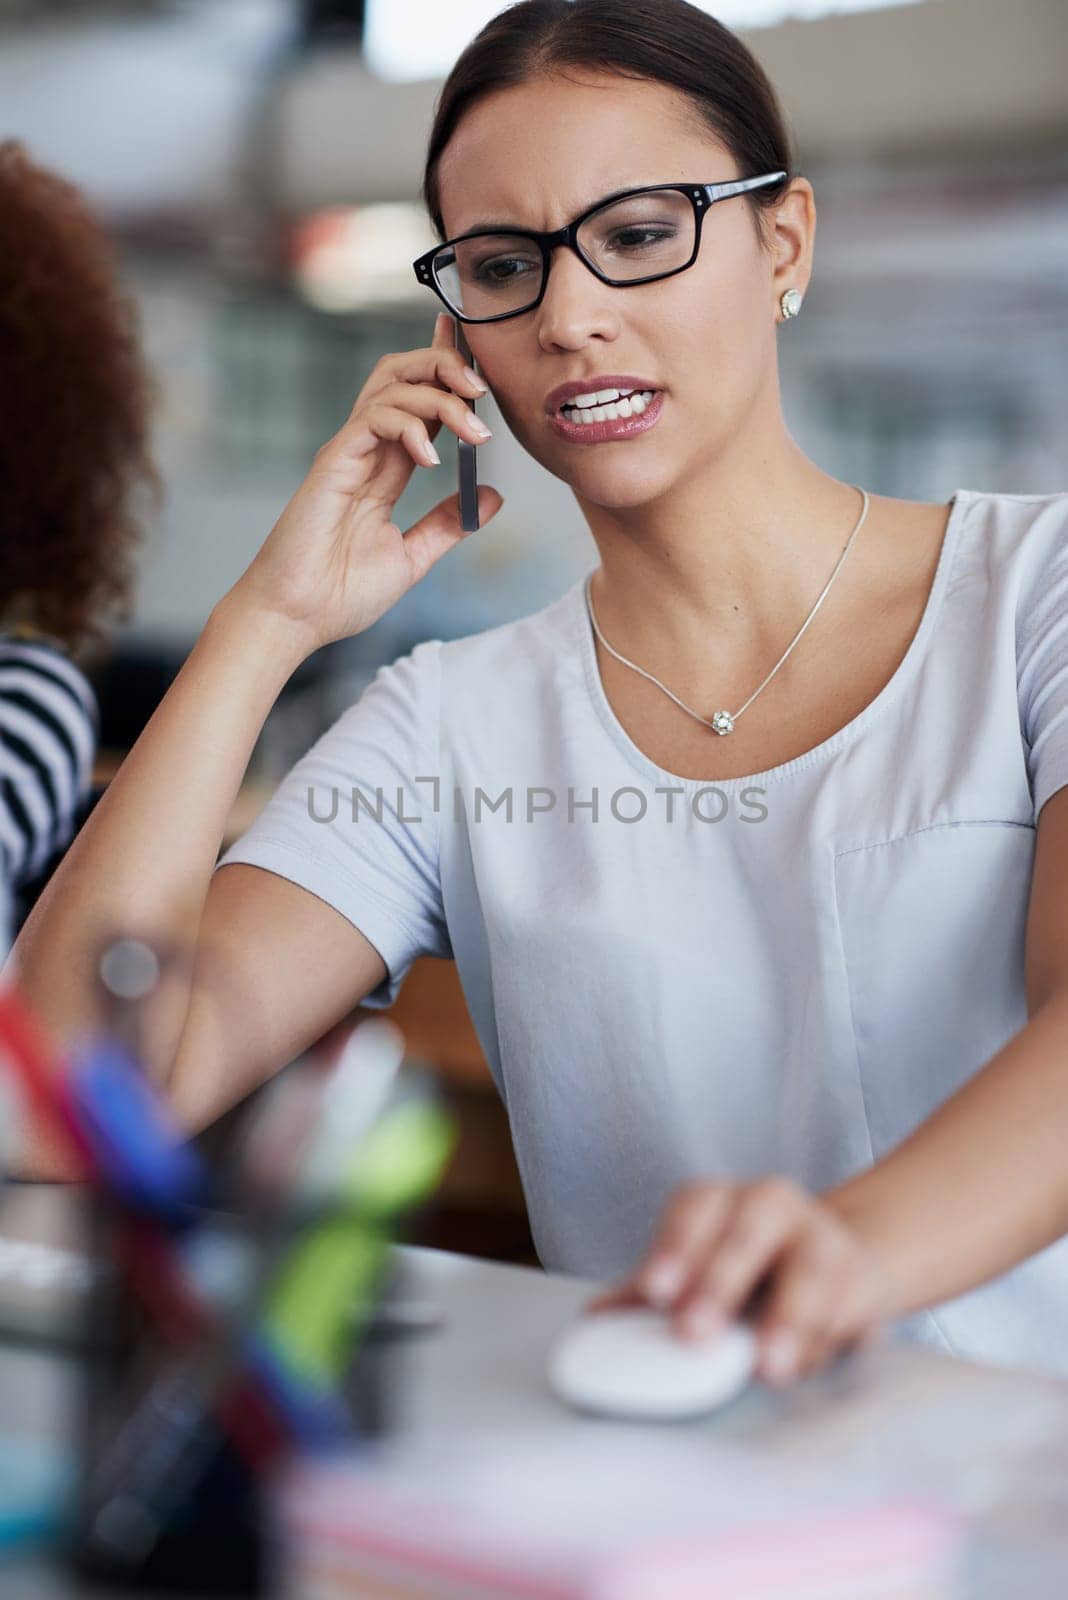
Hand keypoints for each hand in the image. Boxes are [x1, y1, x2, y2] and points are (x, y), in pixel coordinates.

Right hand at [229, 311, 503, 653]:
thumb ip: (447, 524)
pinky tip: (431, 457)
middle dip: (445, 365)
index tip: (481, 366)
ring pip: (391, 385)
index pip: (420, 404)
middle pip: (403, 376)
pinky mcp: (334, 461)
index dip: (447, 376)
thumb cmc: (340, 593)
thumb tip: (490, 495)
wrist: (297, 617)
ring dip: (439, 393)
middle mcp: (366, 451)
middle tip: (483, 388)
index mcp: (385, 470)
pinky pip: (374, 417)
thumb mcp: (411, 556)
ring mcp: (348, 452)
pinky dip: (410, 424)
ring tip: (473, 429)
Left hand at [583, 1177, 896, 1385]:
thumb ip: (654, 1292)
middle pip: (747, 1233)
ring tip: (768, 1366)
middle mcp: (772, 1205)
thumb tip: (595, 1324)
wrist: (836, 1260)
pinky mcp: (863, 1277)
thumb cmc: (748, 1269)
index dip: (675, 1248)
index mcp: (721, 1200)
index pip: (694, 1209)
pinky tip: (806, 1366)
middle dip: (720, 1284)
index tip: (655, 1292)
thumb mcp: (698, 1269)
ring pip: (807, 1270)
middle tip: (694, 1333)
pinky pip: (848, 1307)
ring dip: (788, 1319)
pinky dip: (827, 1340)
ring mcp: (822, 1236)